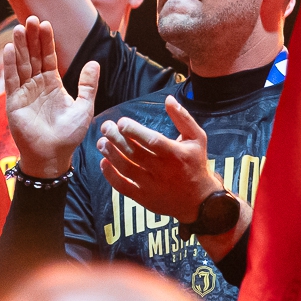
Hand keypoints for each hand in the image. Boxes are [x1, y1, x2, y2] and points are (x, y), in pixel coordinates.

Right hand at [2, 16, 99, 177]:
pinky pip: (12, 80)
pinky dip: (10, 64)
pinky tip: (9, 49)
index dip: (46, 41)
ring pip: (21, 64)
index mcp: (52, 84)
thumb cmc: (69, 135)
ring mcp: (24, 92)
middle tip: (31, 19)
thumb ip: (88, 85)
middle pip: (32, 56)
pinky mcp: (14, 102)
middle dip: (31, 38)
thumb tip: (95, 63)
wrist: (53, 156)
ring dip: (19, 47)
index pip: (47, 57)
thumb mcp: (84, 107)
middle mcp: (36, 85)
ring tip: (19, 29)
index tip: (45, 24)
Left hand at [97, 95, 219, 223]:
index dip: (134, 131)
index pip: (152, 141)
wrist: (199, 200)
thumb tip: (168, 99)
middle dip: (116, 139)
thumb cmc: (196, 163)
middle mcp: (163, 170)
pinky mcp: (144, 198)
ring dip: (111, 154)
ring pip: (126, 168)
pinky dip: (111, 175)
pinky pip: (123, 186)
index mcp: (176, 154)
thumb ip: (183, 118)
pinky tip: (103, 162)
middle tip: (105, 127)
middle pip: (135, 153)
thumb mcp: (197, 138)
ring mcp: (152, 185)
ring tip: (101, 142)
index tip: (121, 122)